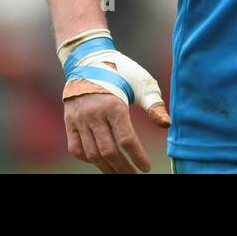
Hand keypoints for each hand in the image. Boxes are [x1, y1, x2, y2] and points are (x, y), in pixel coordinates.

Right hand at [58, 29, 170, 173]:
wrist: (88, 60)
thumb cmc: (121, 71)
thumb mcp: (142, 83)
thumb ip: (154, 105)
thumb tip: (166, 124)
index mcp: (114, 105)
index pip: (126, 140)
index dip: (137, 157)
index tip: (145, 168)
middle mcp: (94, 114)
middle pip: (108, 151)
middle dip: (123, 168)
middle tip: (133, 175)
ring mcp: (79, 119)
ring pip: (91, 153)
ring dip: (106, 167)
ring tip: (119, 172)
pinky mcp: (69, 121)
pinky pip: (76, 148)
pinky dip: (87, 158)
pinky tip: (100, 161)